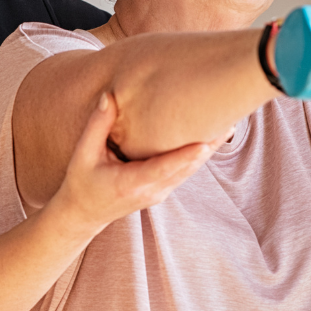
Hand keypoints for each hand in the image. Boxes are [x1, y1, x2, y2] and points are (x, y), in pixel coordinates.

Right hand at [49, 94, 217, 230]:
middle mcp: (152, 190)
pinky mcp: (163, 190)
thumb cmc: (82, 182)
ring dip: (209, 149)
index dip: (186, 155)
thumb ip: (97, 125)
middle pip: (187, 168)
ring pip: (190, 170)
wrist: (83, 214)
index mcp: (132, 182)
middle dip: (209, 146)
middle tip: (229, 120)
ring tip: (227, 123)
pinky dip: (199, 154)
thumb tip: (111, 96)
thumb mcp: (83, 154)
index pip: (165, 168)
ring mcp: (160, 193)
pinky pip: (185, 171)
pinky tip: (212, 136)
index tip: (205, 141)